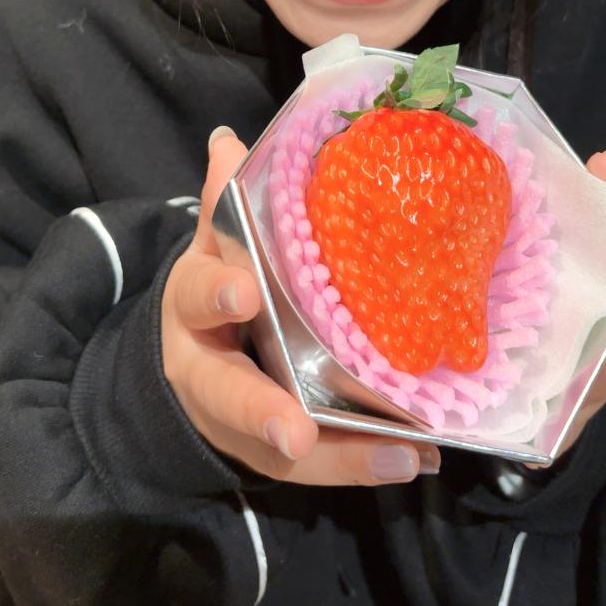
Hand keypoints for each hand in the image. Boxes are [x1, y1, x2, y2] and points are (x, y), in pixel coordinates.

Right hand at [161, 126, 440, 485]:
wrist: (189, 356)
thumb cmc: (216, 289)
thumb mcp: (215, 246)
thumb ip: (224, 200)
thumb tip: (226, 139)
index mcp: (194, 305)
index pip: (201, 294)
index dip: (222, 293)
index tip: (248, 290)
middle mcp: (207, 370)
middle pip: (228, 395)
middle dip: (263, 413)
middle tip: (298, 432)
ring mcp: (238, 420)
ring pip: (277, 449)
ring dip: (340, 457)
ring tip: (401, 456)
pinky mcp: (271, 453)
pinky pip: (317, 466)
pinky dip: (364, 464)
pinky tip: (416, 459)